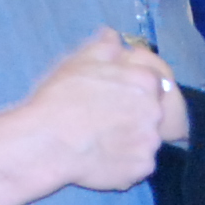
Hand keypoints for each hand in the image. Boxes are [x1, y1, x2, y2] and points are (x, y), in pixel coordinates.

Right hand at [27, 30, 178, 191]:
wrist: (49, 141)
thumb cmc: (62, 97)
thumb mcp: (80, 61)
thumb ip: (105, 46)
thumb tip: (114, 36)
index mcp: (146, 81)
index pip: (151, 85)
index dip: (130, 92)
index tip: (112, 100)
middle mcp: (155, 111)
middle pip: (151, 114)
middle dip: (132, 117)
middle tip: (105, 123)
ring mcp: (150, 142)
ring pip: (145, 141)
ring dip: (130, 142)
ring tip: (102, 143)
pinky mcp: (142, 169)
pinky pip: (138, 165)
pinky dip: (125, 165)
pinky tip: (104, 160)